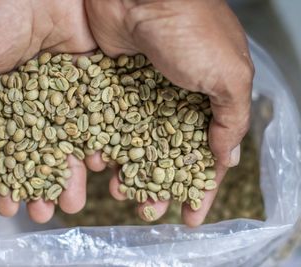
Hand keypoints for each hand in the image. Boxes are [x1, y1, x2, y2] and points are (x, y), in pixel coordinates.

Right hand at [0, 0, 103, 222]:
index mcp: (10, 94)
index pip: (12, 144)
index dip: (10, 175)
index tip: (9, 204)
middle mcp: (43, 95)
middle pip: (47, 147)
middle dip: (46, 181)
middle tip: (46, 212)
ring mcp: (72, 86)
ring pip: (76, 137)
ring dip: (74, 170)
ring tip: (72, 201)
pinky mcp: (98, 72)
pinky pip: (103, 111)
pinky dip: (104, 138)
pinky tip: (102, 165)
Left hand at [86, 0, 253, 225]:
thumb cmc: (191, 30)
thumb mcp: (228, 75)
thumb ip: (231, 118)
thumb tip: (227, 158)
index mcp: (208, 100)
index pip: (207, 154)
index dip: (201, 187)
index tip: (192, 216)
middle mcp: (175, 100)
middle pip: (166, 156)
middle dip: (158, 186)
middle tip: (149, 211)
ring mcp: (141, 96)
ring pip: (134, 146)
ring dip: (129, 172)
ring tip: (120, 194)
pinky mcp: (112, 88)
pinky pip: (107, 126)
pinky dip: (104, 146)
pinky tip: (97, 165)